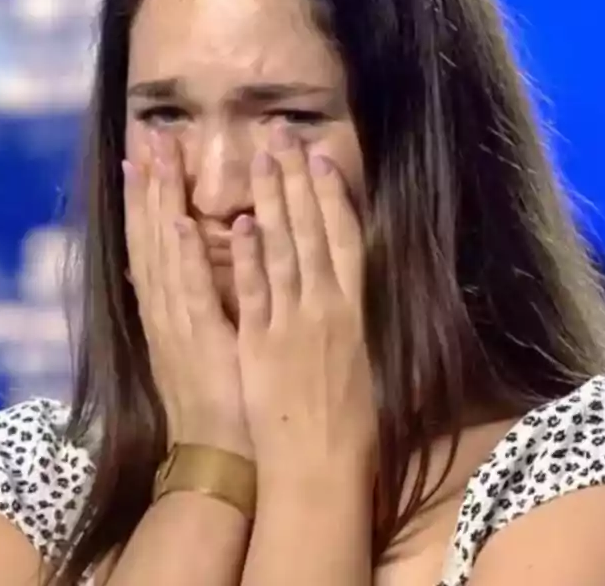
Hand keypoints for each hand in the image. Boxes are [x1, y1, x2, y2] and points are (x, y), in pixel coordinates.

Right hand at [124, 131, 251, 457]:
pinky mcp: (197, 340)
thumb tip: (184, 269)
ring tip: (154, 156)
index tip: (144, 155)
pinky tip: (175, 218)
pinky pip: (186, 289)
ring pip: (161, 251)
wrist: (217, 454)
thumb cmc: (220, 400)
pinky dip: (179, 253)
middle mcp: (163, 309)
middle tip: (145, 136)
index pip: (151, 241)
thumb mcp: (201, 344)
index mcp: (165, 309)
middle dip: (147, 184)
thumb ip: (194, 303)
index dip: (146, 196)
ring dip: (157, 202)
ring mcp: (176, 323)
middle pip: (149, 235)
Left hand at [231, 127, 374, 479]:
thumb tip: (348, 286)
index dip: (332, 193)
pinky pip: (255, 292)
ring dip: (272, 200)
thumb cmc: (347, 425)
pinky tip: (243, 223)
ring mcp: (292, 324)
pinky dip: (250, 256)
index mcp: (353, 313)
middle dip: (295, 178)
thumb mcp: (360, 363)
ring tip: (261, 157)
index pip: (345, 239)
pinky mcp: (261, 344)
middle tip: (280, 133)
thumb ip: (349, 320)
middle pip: (312, 231)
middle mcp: (325, 309)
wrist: (320, 470)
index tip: (319, 155)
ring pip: (283, 249)